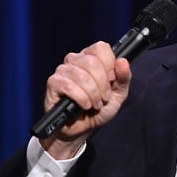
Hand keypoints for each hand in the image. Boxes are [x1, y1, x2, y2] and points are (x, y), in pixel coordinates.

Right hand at [38, 41, 131, 158]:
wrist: (82, 128)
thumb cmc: (98, 109)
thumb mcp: (117, 94)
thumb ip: (123, 78)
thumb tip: (123, 61)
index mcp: (91, 57)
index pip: (100, 48)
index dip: (109, 65)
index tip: (111, 80)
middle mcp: (75, 60)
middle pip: (92, 62)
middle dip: (102, 85)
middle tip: (103, 98)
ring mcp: (63, 70)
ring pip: (82, 75)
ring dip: (93, 94)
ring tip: (94, 104)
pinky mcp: (53, 83)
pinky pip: (68, 85)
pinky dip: (81, 98)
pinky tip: (84, 106)